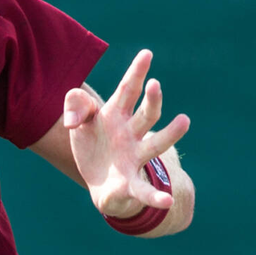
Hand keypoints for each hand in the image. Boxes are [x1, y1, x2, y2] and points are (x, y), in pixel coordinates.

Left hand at [63, 49, 189, 218]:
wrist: (98, 182)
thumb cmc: (93, 144)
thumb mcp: (78, 122)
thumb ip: (75, 107)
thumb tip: (71, 119)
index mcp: (116, 115)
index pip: (127, 91)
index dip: (136, 72)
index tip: (146, 53)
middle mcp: (131, 134)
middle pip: (146, 114)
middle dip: (152, 100)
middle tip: (155, 84)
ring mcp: (134, 158)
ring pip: (156, 144)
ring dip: (170, 134)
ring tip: (184, 121)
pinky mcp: (130, 183)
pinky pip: (145, 191)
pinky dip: (156, 196)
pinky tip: (168, 201)